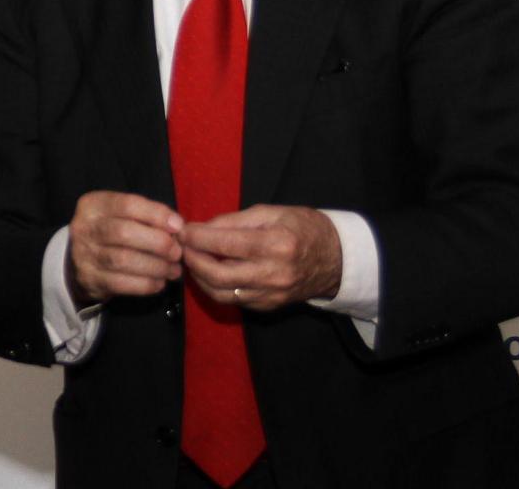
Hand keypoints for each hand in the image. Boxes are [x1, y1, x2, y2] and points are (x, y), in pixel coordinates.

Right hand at [66, 191, 183, 304]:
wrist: (78, 260)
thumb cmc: (110, 232)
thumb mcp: (121, 215)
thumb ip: (146, 216)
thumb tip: (177, 226)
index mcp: (94, 205)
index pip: (128, 204)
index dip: (156, 214)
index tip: (178, 226)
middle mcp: (85, 228)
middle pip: (124, 232)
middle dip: (158, 243)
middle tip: (176, 252)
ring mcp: (85, 255)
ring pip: (123, 260)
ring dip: (155, 266)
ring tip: (173, 270)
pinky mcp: (90, 279)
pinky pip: (121, 283)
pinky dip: (145, 284)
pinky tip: (159, 283)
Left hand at [180, 205, 342, 310]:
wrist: (336, 259)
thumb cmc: (303, 228)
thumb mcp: (272, 212)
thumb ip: (235, 221)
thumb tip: (202, 228)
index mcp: (276, 244)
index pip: (226, 243)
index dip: (198, 237)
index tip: (183, 230)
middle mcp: (274, 274)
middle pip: (218, 275)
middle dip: (193, 260)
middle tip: (182, 247)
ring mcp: (271, 294)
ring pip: (221, 293)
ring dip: (199, 277)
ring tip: (192, 260)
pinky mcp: (269, 306)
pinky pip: (234, 299)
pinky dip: (215, 287)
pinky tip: (209, 272)